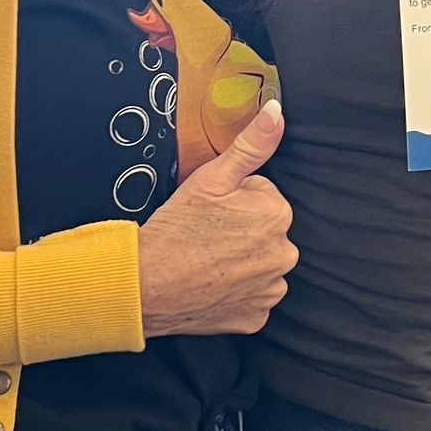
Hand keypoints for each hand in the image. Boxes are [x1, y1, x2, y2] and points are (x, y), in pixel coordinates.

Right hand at [136, 102, 296, 336]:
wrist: (145, 286)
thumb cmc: (175, 229)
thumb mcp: (212, 177)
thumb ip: (251, 145)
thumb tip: (276, 113)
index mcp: (277, 214)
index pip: (261, 195)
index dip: (232, 200)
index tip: (209, 212)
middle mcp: (285, 254)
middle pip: (263, 231)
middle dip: (240, 230)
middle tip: (204, 235)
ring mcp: (271, 290)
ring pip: (260, 264)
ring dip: (239, 261)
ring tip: (205, 260)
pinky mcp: (256, 317)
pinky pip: (251, 296)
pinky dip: (234, 292)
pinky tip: (209, 284)